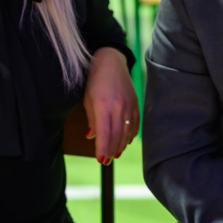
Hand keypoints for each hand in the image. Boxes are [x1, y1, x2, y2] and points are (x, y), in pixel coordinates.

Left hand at [83, 47, 137, 163]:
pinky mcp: (135, 103)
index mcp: (104, 106)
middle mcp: (118, 107)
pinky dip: (130, 135)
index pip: (104, 133)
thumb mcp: (88, 98)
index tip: (100, 159)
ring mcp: (129, 105)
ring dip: (120, 145)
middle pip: (117, 135)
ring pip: (126, 132)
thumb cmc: (95, 79)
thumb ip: (91, 118)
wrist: (111, 61)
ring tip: (114, 154)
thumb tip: (91, 136)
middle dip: (111, 150)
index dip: (102, 149)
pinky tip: (125, 141)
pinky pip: (134, 124)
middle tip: (105, 161)